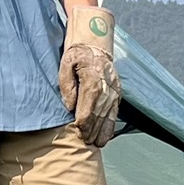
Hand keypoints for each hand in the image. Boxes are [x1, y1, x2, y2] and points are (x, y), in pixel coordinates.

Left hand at [59, 7, 120, 146]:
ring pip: (108, 116)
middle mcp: (106, 88)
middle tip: (84, 142)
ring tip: (94, 143)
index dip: (82, 124)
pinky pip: (115, 112)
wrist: (96, 40)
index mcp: (93, 81)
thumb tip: (69, 106)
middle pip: (99, 116)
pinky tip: (106, 136)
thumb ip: (66, 86)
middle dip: (91, 131)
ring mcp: (114, 90)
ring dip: (101, 132)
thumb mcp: (66, 64)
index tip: (77, 132)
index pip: (87, 110)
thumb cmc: (77, 52)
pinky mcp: (117, 91)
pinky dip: (110, 125)